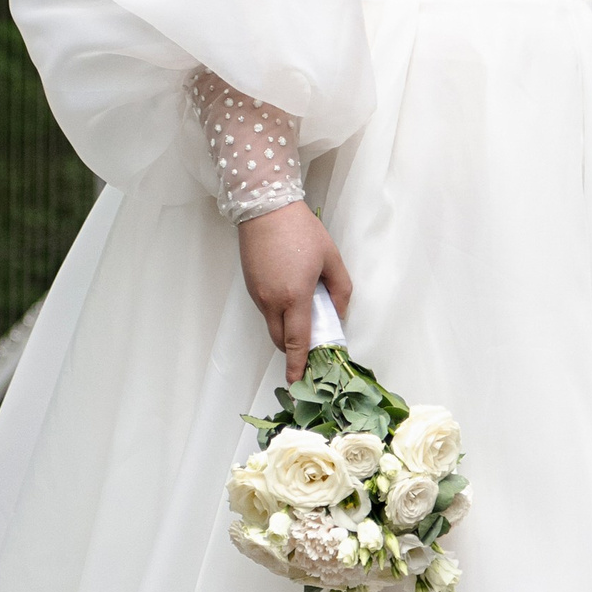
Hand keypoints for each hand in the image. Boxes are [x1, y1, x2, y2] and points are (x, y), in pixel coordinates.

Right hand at [238, 200, 352, 384]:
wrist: (265, 208)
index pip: (297, 342)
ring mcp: (257, 294)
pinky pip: (266, 310)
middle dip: (294, 350)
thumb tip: (339, 314)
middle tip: (311, 351)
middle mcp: (271, 301)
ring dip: (286, 330)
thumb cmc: (301, 231)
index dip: (298, 365)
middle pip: (281, 340)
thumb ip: (340, 290)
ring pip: (272, 325)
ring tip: (306, 316)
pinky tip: (291, 297)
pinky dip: (278, 314)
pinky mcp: (251, 286)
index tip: (297, 384)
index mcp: (294, 297)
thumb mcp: (331, 258)